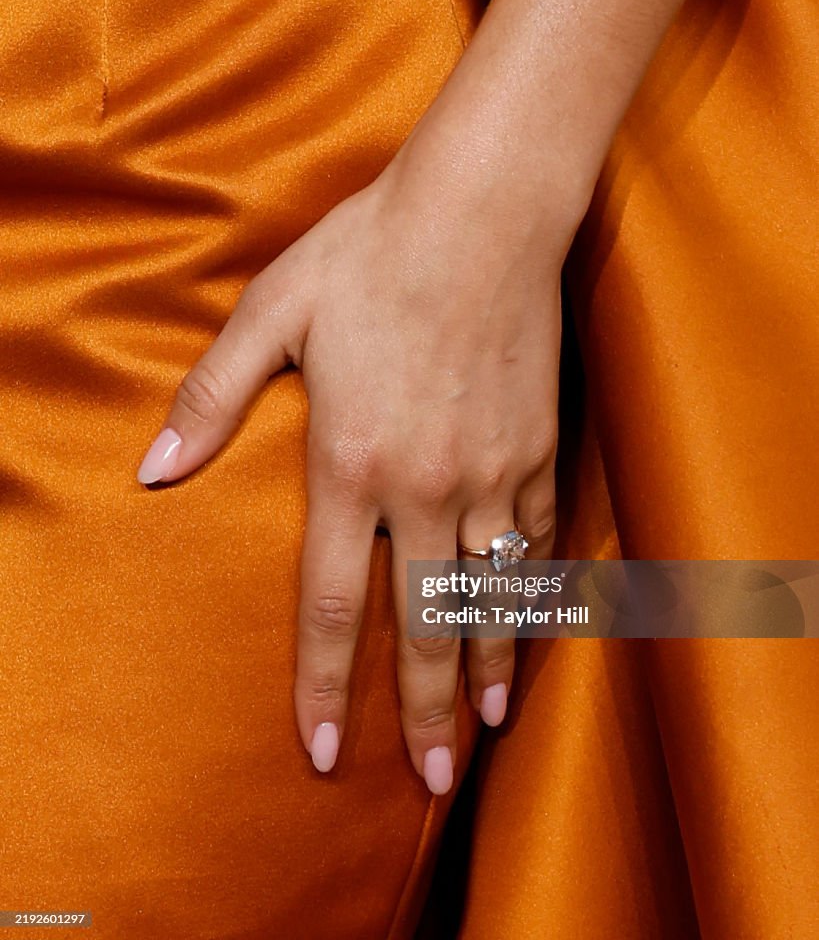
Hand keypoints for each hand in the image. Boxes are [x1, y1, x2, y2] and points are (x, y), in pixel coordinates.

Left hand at [135, 147, 580, 794]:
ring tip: (485, 731)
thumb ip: (210, 398)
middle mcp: (424, 487)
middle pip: (423, 625)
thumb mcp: (272, 313)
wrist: (480, 211)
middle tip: (432, 782)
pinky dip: (529, 594)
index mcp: (350, 463)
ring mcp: (489, 473)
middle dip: (424, 714)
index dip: (323, 688)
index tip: (321, 753)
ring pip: (488, 597)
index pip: (331, 605)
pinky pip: (535, 541)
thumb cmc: (370, 254)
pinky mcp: (537, 448)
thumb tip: (152, 470)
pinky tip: (527, 629)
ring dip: (487, 670)